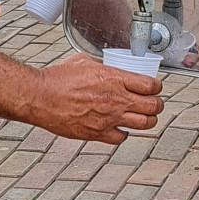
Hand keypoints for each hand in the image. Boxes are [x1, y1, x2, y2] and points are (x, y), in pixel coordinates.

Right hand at [34, 55, 162, 144]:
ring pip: (144, 124)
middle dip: (157, 105)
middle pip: (153, 106)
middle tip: (155, 104)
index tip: (155, 87)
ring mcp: (109, 118)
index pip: (151, 85)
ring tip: (145, 118)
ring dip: (148, 121)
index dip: (157, 87)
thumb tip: (111, 67)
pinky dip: (124, 134)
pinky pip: (122, 138)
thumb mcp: (84, 62)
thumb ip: (103, 66)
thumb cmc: (58, 78)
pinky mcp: (98, 133)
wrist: (40, 97)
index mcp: (115, 78)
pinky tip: (120, 128)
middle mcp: (116, 99)